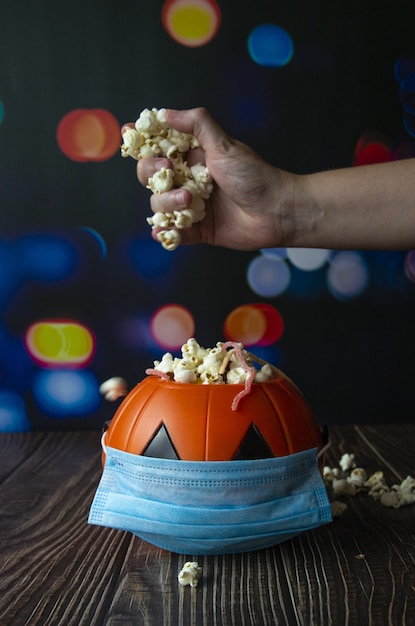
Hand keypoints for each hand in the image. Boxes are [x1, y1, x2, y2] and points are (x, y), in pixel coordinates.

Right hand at [135, 108, 294, 249]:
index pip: (158, 147)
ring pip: (158, 204)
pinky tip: (164, 231)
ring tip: (189, 200)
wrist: (276, 211)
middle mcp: (187, 180)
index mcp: (192, 156)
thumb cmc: (254, 175)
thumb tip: (164, 113)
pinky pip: (172, 232)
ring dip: (166, 202)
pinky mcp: (197, 230)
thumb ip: (197, 124)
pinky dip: (165, 232)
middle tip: (166, 171)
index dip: (143, 141)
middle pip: (150, 176)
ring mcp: (190, 206)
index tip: (130, 133)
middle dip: (152, 173)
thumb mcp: (225, 144)